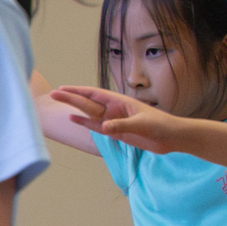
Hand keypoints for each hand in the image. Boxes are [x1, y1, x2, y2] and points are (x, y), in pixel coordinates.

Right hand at [47, 85, 183, 154]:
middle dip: (71, 98)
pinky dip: (84, 123)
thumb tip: (104, 127)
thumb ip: (122, 125)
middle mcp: (114, 109)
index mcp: (121, 102)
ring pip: (89, 113)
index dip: (79, 91)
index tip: (63, 88)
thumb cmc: (162, 126)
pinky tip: (74, 119)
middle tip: (53, 94)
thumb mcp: (142, 124)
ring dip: (74, 108)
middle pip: (88, 102)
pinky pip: (96, 126)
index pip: (95, 94)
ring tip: (59, 102)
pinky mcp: (116, 132)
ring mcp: (114, 120)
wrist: (173, 137)